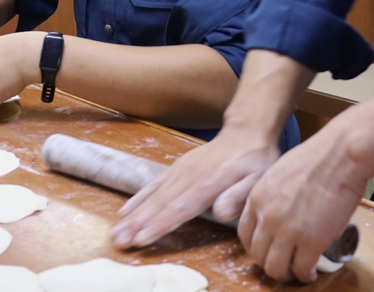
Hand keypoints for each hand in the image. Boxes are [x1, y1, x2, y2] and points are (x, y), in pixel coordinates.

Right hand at [111, 126, 279, 249]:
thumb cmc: (254, 160)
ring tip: (116, 232)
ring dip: (132, 215)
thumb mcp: (258, 179)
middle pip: (159, 205)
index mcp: (208, 184)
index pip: (179, 208)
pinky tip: (124, 211)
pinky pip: (153, 185)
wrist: (245, 132)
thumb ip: (239, 196)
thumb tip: (220, 212)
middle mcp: (188, 177)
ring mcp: (180, 172)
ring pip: (152, 197)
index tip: (141, 239)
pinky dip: (138, 198)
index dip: (159, 225)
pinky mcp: (176, 169)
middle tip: (119, 241)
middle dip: (137, 224)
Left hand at [237, 125, 367, 282]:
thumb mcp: (280, 173)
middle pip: (258, 255)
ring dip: (285, 274)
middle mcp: (267, 218)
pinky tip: (311, 272)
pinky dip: (305, 275)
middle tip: (283, 263)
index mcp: (257, 199)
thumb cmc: (318, 157)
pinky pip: (301, 270)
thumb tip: (279, 210)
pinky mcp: (312, 242)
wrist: (341, 154)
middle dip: (269, 262)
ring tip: (296, 271)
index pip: (245, 235)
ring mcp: (288, 231)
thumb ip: (273, 194)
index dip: (256, 247)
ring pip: (275, 268)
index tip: (267, 249)